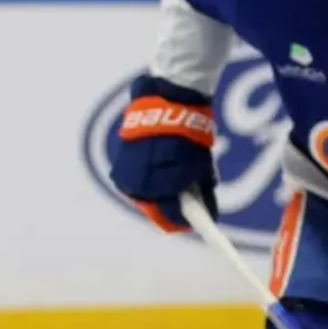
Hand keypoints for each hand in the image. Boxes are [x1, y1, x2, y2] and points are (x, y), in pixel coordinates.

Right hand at [109, 93, 216, 232]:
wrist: (164, 103)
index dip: (188, 221)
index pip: (172, 216)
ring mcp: (125, 176)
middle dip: (176, 207)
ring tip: (180, 183)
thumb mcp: (200, 165)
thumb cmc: (186, 135)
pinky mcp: (119, 167)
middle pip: (158, 209)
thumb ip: (201, 191)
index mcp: (158, 185)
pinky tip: (164, 173)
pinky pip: (140, 184)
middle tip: (193, 202)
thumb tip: (207, 213)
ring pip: (149, 198)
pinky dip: (153, 183)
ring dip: (164, 195)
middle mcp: (136, 184)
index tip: (201, 225)